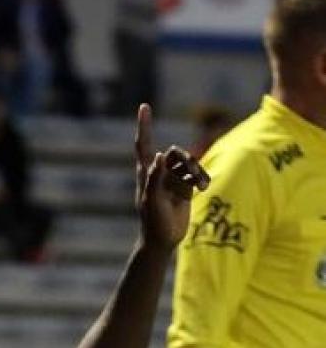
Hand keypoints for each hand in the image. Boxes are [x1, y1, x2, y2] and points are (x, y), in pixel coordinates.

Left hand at [135, 104, 209, 251]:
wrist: (163, 241)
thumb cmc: (153, 223)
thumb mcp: (152, 202)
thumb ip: (154, 179)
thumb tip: (160, 155)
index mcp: (146, 173)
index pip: (144, 145)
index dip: (145, 126)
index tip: (144, 106)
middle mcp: (159, 172)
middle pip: (176, 153)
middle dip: (187, 161)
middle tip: (192, 175)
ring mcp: (172, 179)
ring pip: (188, 161)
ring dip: (196, 170)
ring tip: (201, 184)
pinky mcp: (184, 186)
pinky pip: (196, 173)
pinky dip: (201, 178)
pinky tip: (204, 187)